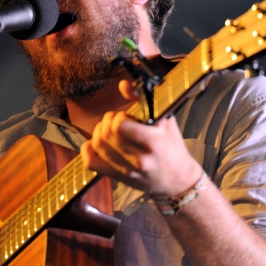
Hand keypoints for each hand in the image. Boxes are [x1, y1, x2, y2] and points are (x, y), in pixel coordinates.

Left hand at [80, 80, 201, 196]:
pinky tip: (95, 144)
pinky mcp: (117, 177)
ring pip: (98, 145)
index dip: (118, 117)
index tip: (125, 117)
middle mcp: (139, 158)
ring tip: (109, 130)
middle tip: (115, 121)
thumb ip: (143, 100)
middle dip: (107, 122)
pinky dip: (88, 150)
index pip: (119, 126)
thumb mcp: (165, 120)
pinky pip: (91, 163)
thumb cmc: (171, 147)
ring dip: (99, 132)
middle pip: (106, 134)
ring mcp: (127, 170)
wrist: (177, 180)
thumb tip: (123, 85)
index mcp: (153, 142)